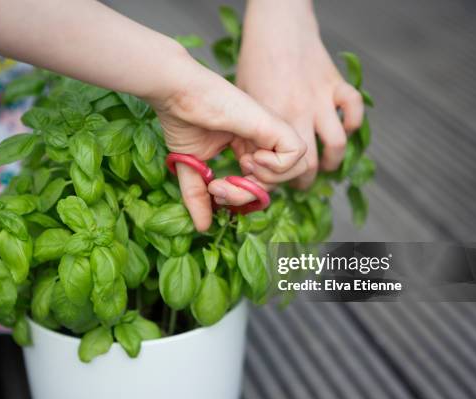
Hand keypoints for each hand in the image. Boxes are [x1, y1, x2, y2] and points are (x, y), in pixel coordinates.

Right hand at [147, 51, 305, 230]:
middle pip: (279, 181)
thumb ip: (199, 197)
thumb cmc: (183, 121)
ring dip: (266, 181)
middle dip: (249, 195)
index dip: (241, 196)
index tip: (214, 190)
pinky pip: (297, 154)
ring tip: (241, 168)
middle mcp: (264, 140)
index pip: (261, 183)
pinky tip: (252, 158)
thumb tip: (203, 227)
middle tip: (221, 187)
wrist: (178, 94)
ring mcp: (271, 131)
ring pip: (296, 170)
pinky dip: (277, 166)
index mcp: (249, 146)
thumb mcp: (192, 170)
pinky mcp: (274, 124)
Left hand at [224, 0, 363, 198]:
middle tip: (299, 182)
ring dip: (331, 162)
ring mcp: (320, 99)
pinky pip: (354, 110)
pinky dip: (352, 123)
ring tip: (324, 165)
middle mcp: (299, 113)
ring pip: (336, 145)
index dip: (277, 179)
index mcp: (272, 120)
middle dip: (304, 181)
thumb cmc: (254, 62)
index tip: (273, 177)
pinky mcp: (335, 84)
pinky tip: (342, 128)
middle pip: (310, 164)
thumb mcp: (243, 99)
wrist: (276, 25)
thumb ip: (250, 130)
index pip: (280, 167)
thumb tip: (252, 159)